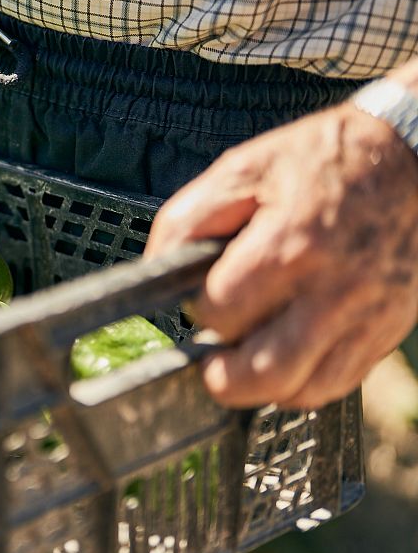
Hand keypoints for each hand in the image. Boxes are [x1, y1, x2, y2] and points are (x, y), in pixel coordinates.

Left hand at [146, 102, 417, 408]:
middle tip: (211, 359)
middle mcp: (333, 291)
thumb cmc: (322, 161)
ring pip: (303, 391)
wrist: (413, 161)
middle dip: (223, 375)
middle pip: (263, 373)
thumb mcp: (243, 168)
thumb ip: (188, 220)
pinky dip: (304, 385)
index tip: (204, 295)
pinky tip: (286, 359)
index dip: (202, 308)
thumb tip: (159, 269)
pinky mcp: (388, 330)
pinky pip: (339, 385)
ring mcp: (367, 317)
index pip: (223, 312)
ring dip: (262, 387)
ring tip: (246, 361)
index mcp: (290, 247)